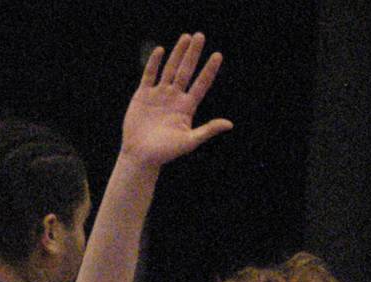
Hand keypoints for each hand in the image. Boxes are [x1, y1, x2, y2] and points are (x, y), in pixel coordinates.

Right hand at [120, 32, 232, 169]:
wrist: (141, 156)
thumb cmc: (166, 152)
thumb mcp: (190, 142)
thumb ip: (208, 130)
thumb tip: (229, 124)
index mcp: (187, 107)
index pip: (201, 84)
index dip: (209, 70)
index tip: (218, 55)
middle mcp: (174, 97)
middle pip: (186, 71)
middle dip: (193, 54)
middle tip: (200, 36)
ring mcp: (159, 94)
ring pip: (170, 69)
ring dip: (177, 53)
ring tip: (186, 37)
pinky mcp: (143, 95)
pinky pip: (149, 75)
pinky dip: (154, 63)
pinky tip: (160, 50)